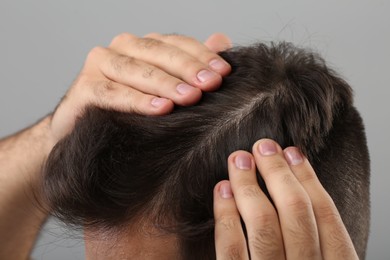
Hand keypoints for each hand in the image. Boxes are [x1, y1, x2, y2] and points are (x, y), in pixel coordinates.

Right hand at [49, 33, 230, 142]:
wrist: (87, 130)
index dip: (202, 56)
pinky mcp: (84, 88)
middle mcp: (121, 49)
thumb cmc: (132, 109)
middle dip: (187, 69)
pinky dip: (137, 101)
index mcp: (143, 45)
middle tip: (211, 85)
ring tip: (190, 97)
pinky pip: (114, 94)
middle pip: (158, 53)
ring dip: (165, 84)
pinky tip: (160, 108)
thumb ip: (191, 63)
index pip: (176, 43)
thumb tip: (222, 40)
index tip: (224, 73)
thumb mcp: (167, 87)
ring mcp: (100, 65)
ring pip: (137, 70)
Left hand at [213, 139, 357, 259]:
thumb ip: (315, 239)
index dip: (308, 178)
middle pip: (296, 211)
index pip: (326, 215)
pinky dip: (226, 214)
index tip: (292, 152)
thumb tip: (295, 185)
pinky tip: (222, 190)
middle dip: (278, 172)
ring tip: (238, 159)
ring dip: (248, 184)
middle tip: (262, 146)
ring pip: (263, 225)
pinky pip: (232, 249)